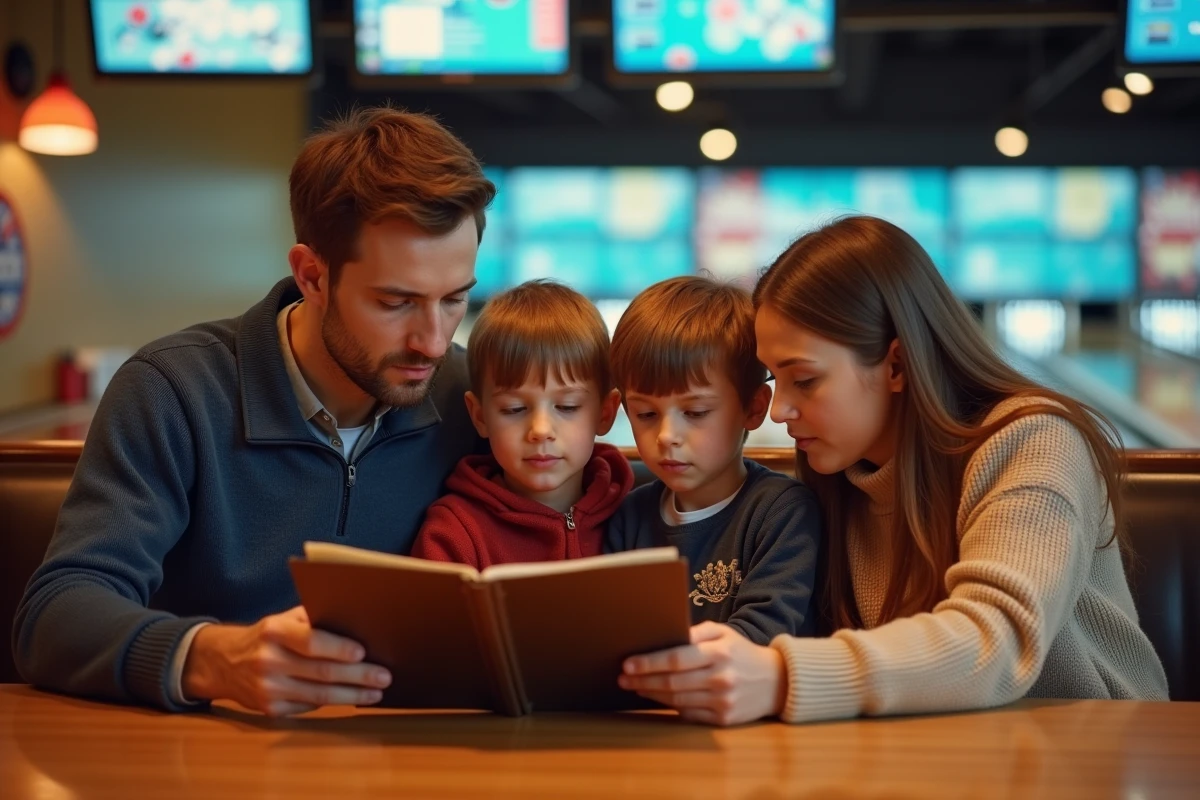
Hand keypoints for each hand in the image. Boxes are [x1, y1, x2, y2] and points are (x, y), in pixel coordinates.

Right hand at [182, 605, 391, 716]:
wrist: (224, 663)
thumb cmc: (266, 636)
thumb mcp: (283, 619)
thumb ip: (313, 619)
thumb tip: (355, 622)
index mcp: (274, 632)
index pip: (311, 641)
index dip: (339, 648)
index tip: (363, 652)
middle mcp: (268, 661)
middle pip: (321, 672)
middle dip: (358, 675)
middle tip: (384, 676)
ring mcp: (268, 689)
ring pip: (319, 696)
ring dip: (352, 695)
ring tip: (376, 692)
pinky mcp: (269, 710)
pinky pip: (308, 708)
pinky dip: (333, 704)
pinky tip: (351, 699)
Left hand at [618, 622, 786, 725]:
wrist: (777, 681)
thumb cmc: (742, 652)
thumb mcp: (723, 632)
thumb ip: (696, 632)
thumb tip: (666, 636)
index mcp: (719, 653)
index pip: (676, 659)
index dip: (649, 662)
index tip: (627, 663)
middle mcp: (721, 678)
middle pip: (672, 682)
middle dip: (643, 680)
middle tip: (623, 678)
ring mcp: (723, 701)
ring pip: (677, 700)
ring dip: (652, 694)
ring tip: (635, 687)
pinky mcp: (724, 720)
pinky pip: (689, 715)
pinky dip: (671, 707)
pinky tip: (658, 699)